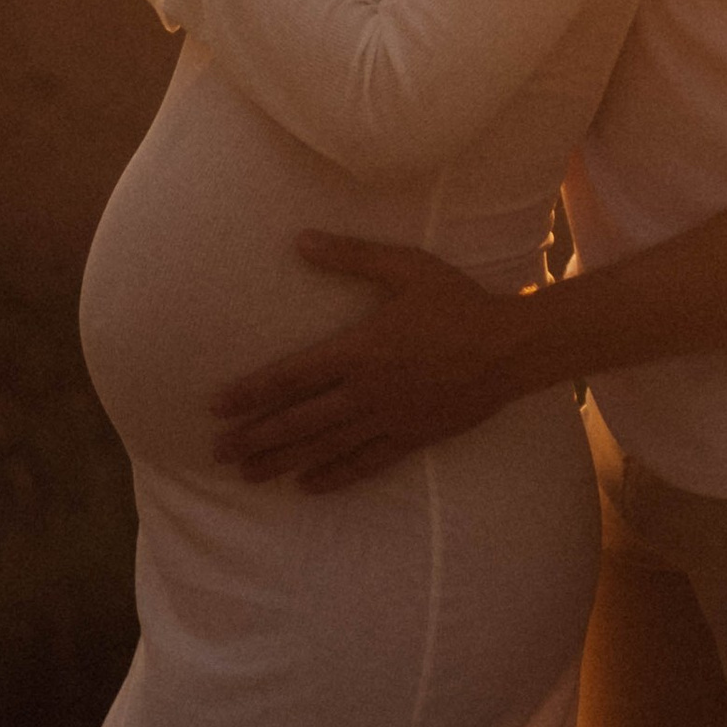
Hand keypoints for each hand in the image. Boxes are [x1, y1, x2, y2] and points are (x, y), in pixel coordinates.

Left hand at [210, 236, 534, 490]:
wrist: (509, 347)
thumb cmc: (456, 302)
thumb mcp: (405, 267)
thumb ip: (351, 256)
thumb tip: (300, 240)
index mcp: (360, 349)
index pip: (292, 375)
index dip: (252, 392)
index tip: (217, 406)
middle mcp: (367, 391)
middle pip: (299, 420)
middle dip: (255, 437)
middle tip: (217, 452)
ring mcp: (389, 419)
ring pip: (325, 447)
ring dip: (283, 462)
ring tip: (247, 475)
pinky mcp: (411, 438)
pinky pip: (366, 463)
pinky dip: (334, 476)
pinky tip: (308, 486)